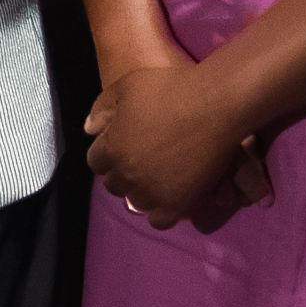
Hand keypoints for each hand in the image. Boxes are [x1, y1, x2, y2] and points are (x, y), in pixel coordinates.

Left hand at [82, 56, 260, 229]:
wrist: (215, 105)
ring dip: (143, 191)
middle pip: (115, 184)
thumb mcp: (127, 85)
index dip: (110, 151)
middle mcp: (127, 175)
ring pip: (137, 202)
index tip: (126, 143)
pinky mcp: (176, 204)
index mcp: (111, 149)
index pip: (97, 162)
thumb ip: (102, 107)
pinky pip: (159, 221)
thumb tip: (89, 129)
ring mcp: (151, 192)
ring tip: (160, 174)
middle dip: (124, 171)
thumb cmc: (171, 89)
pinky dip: (162, 210)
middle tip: (145, 157)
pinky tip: (171, 194)